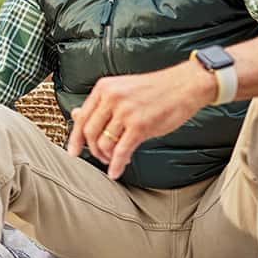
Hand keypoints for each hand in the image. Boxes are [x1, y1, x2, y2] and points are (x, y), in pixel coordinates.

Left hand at [66, 60, 216, 179]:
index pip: (82, 117)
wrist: (185, 85)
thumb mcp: (122, 90)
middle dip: (92, 150)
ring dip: (106, 157)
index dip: (75, 138)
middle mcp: (112, 98)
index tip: (72, 151)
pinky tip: (116, 172)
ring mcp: (126, 112)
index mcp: (104, 88)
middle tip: (100, 158)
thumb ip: (100, 104)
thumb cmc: (155, 89)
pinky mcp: (140, 125)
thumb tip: (75, 115)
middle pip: (89, 132)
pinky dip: (116, 165)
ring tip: (113, 160)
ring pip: (103, 143)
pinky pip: (121, 151)